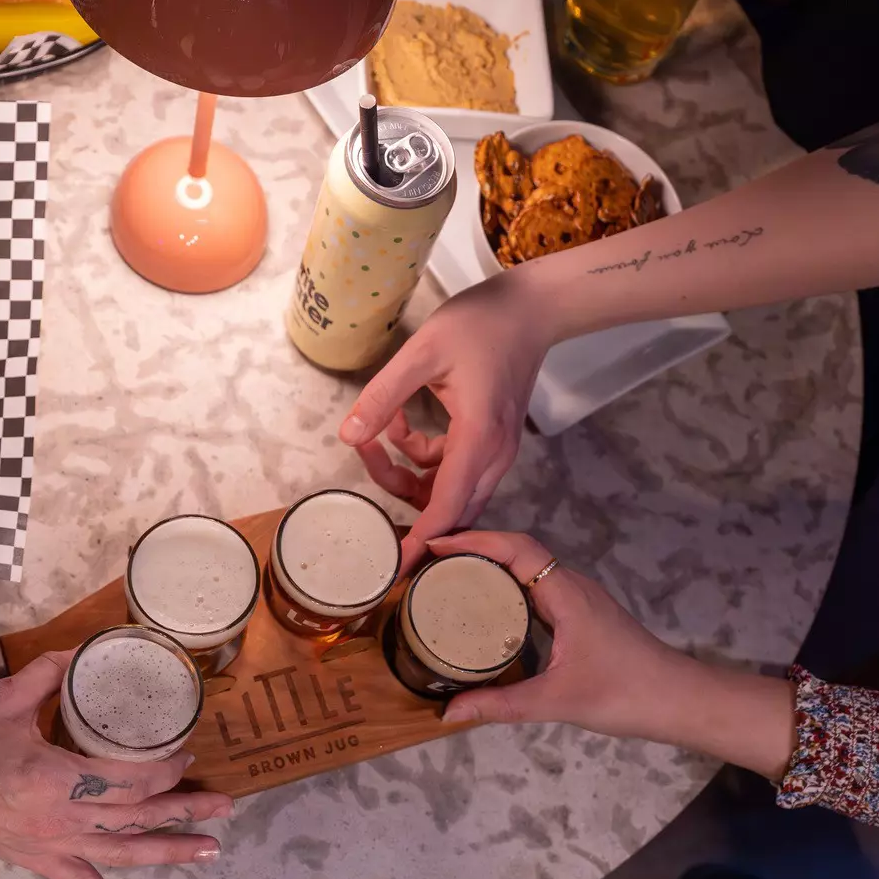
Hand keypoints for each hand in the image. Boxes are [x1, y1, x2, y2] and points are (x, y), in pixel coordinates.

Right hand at [0, 652, 232, 878]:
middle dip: (186, 809)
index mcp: (59, 777)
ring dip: (170, 852)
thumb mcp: (4, 700)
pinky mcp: (39, 860)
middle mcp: (65, 818)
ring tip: (209, 850)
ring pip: (124, 853)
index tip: (186, 753)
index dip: (165, 767)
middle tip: (226, 807)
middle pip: (139, 816)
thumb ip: (48, 673)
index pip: (130, 777)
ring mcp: (54, 844)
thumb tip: (84, 649)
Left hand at [340, 276, 552, 572]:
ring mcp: (495, 452)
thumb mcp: (422, 353)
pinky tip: (400, 423)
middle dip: (401, 493)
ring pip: (446, 490)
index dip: (420, 540)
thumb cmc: (480, 324)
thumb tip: (348, 436)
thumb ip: (383, 396)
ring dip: (408, 473)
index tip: (395, 568)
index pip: (447, 506)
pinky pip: (450, 470)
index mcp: (479, 438)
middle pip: (445, 505)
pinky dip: (422, 457)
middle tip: (367, 457)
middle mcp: (493, 456)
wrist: (531, 310)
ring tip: (378, 434)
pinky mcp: (489, 444)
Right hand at [427, 531, 797, 779]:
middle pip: (518, 551)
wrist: (679, 699)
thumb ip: (500, 705)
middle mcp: (571, 586)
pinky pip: (537, 590)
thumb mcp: (555, 700)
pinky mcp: (582, 616)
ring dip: (492, 568)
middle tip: (431, 564)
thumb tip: (448, 712)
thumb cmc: (624, 693)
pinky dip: (508, 590)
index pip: (516, 548)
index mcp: (565, 593)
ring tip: (449, 581)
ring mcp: (579, 600)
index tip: (436, 545)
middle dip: (474, 550)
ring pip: (528, 570)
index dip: (475, 540)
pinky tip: (488, 612)